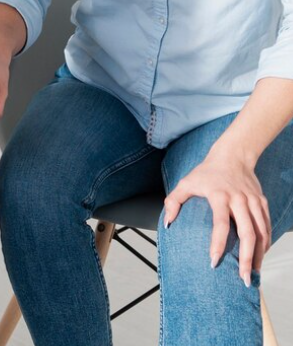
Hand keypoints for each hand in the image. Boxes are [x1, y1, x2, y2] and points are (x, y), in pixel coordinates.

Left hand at [164, 151, 271, 285]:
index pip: (220, 224)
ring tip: (254, 273)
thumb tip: (168, 224)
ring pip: (261, 232)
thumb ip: (173, 202)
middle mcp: (239, 200)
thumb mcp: (185, 182)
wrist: (233, 156)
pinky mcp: (262, 202)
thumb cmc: (206, 172)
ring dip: (259, 254)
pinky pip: (266, 226)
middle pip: (247, 233)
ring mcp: (253, 201)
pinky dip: (265, 242)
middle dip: (247, 258)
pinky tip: (260, 256)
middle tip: (243, 278)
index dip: (217, 244)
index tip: (213, 261)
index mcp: (219, 196)